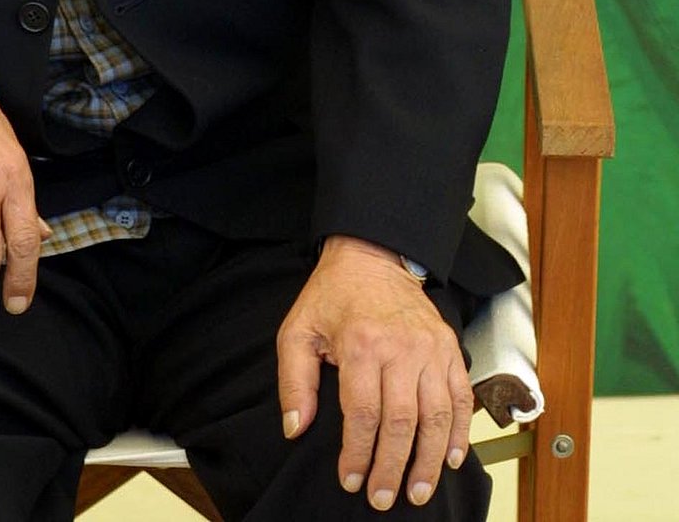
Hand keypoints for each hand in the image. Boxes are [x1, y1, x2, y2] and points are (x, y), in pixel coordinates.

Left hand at [276, 235, 472, 510]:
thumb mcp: (298, 329)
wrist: (372, 257)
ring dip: (430, 461)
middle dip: (393, 467)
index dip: (358, 454)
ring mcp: (430, 349)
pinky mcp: (449, 348)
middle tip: (384, 499)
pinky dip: (459, 432)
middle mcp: (400, 348)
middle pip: (402, 422)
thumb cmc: (332, 296)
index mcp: (361, 344)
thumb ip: (293, 380)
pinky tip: (451, 458)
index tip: (352, 481)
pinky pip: (460, 397)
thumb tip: (295, 427)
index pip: (363, 413)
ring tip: (419, 492)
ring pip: (436, 416)